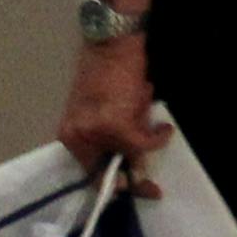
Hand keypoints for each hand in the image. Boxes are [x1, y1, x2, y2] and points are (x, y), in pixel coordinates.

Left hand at [58, 38, 168, 189]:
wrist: (110, 43)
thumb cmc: (104, 72)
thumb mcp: (96, 109)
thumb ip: (105, 136)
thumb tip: (127, 160)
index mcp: (71, 135)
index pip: (90, 172)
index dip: (113, 187)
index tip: (130, 193)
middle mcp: (79, 137)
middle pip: (109, 173)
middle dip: (134, 181)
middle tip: (153, 191)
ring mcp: (97, 133)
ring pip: (131, 155)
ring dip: (147, 142)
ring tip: (149, 119)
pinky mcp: (119, 126)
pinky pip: (145, 142)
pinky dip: (158, 137)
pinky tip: (164, 127)